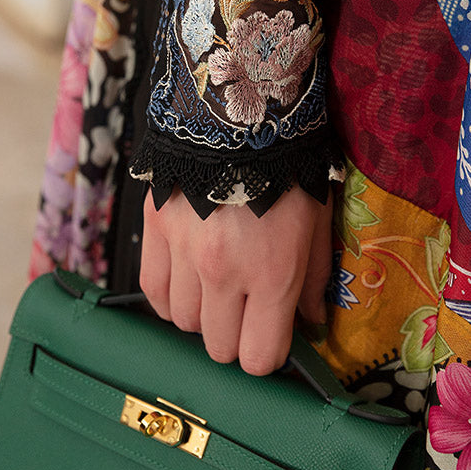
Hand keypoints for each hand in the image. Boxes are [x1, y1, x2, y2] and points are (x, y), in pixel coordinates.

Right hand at [139, 185, 332, 374]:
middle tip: (246, 312)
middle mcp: (223, 272)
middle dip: (235, 337)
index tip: (272, 339)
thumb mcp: (318, 224)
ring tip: (218, 288)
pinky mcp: (155, 230)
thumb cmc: (289, 168)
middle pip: (218, 347)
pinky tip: (186, 282)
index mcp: (272, 274)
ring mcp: (184, 253)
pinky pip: (152, 290)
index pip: (259, 357)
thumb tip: (309, 322)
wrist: (240, 112)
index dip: (268, 356)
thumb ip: (313, 280)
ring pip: (183, 321)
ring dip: (202, 314)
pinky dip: (169, 296)